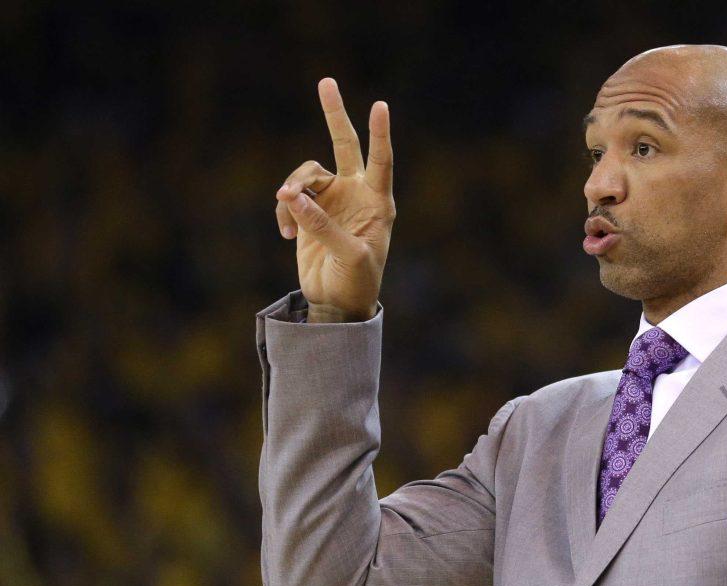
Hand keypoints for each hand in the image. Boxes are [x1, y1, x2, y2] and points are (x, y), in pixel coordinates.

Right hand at [274, 77, 395, 321]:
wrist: (338, 302)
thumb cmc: (357, 282)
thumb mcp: (348, 256)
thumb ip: (322, 226)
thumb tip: (291, 196)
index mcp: (378, 203)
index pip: (381, 161)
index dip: (380, 134)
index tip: (380, 105)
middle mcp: (356, 194)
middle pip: (345, 145)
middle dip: (334, 114)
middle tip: (326, 82)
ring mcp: (332, 200)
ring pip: (307, 174)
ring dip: (293, 187)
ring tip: (285, 207)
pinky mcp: (309, 211)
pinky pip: (291, 198)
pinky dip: (285, 212)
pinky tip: (287, 235)